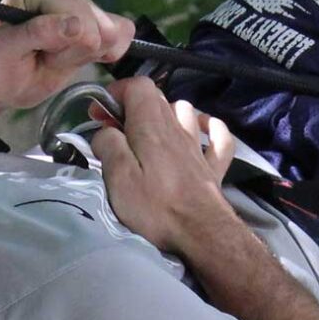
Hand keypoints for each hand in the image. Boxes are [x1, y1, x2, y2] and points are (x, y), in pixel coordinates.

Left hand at [0, 0, 136, 117]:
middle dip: (72, 51)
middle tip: (43, 57)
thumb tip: (78, 25)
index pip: (76, 12)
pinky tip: (77, 59)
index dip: (61, 43)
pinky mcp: (99, 21)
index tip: (35, 52)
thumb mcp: (6, 50)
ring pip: (111, 33)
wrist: (1, 82)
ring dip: (83, 56)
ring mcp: (83, 3)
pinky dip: (107, 54)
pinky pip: (124, 33)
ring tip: (54, 57)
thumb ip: (39, 34)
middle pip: (96, 24)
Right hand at [85, 78, 242, 257]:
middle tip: (117, 130)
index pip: (137, 86)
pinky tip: (201, 131)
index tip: (100, 116)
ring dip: (166, 114)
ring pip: (185, 111)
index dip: (116, 93)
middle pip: (158, 98)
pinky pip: (218, 136)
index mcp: (151, 127)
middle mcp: (177, 129)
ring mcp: (199, 147)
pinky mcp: (214, 167)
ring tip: (151, 132)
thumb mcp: (118, 178)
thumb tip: (104, 132)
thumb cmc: (156, 208)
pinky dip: (209, 128)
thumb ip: (108, 146)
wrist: (203, 233)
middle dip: (133, 106)